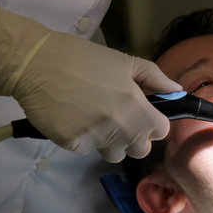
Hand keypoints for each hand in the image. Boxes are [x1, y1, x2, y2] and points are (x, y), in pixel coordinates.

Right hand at [0, 6, 181, 161]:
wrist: (35, 63)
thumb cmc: (83, 58)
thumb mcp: (124, 61)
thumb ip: (155, 78)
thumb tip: (177, 90)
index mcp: (136, 106)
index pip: (161, 131)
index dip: (154, 124)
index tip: (144, 115)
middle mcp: (120, 127)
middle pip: (141, 150)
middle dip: (135, 138)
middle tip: (121, 119)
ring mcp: (95, 138)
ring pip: (114, 154)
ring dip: (111, 142)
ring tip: (96, 119)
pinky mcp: (72, 145)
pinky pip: (87, 150)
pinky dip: (84, 138)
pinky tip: (75, 118)